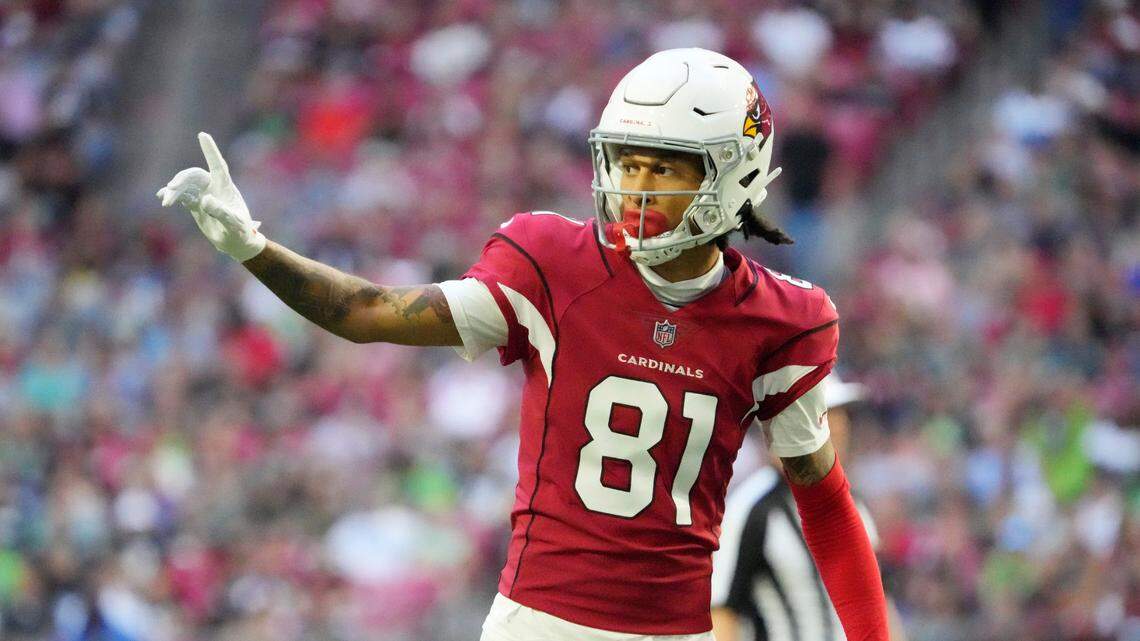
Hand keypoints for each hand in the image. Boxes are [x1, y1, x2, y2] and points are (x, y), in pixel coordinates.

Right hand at [157, 132, 266, 261]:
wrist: (236, 243)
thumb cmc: (240, 233)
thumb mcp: (234, 225)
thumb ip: (222, 213)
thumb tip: (205, 200)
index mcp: (226, 188)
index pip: (218, 165)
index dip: (210, 151)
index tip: (202, 135)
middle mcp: (214, 188)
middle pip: (195, 175)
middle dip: (182, 179)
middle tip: (171, 189)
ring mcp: (203, 195)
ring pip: (185, 185)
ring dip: (174, 190)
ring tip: (165, 200)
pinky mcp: (196, 205)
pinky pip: (181, 195)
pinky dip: (171, 195)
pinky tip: (162, 197)